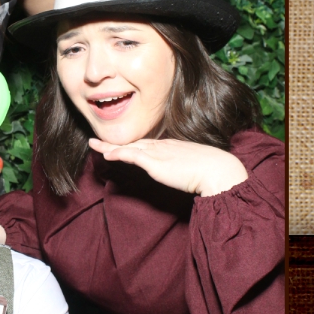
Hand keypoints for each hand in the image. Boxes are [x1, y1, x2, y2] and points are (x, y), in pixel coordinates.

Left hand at [89, 136, 248, 196]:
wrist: (219, 170)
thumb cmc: (213, 170)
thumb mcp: (195, 166)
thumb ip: (184, 167)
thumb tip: (183, 173)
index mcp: (172, 146)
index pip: (146, 143)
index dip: (131, 144)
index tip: (120, 144)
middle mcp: (163, 146)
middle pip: (134, 142)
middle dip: (114, 142)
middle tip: (96, 141)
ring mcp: (158, 153)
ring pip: (129, 146)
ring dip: (110, 146)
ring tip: (93, 145)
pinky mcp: (155, 162)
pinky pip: (132, 155)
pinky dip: (118, 153)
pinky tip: (106, 154)